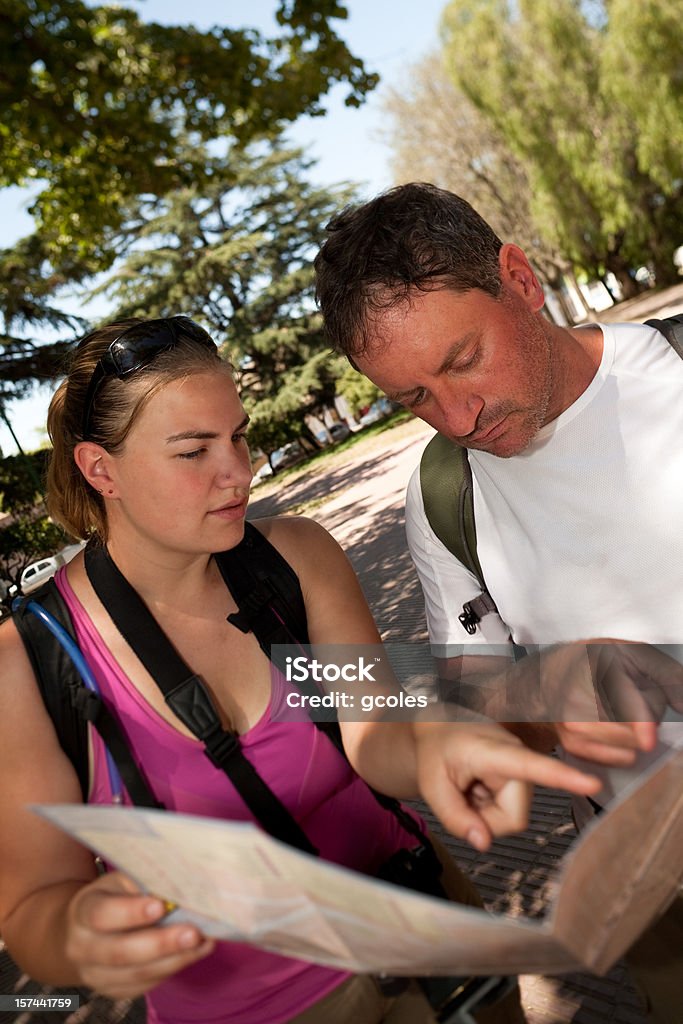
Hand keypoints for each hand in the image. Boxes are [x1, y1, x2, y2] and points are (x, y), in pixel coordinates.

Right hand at [65, 872, 213, 998]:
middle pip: (120, 952)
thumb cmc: (113, 897)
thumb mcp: (121, 881)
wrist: (84, 931)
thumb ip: (145, 883)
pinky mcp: (114, 990)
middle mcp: (82, 947)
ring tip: (202, 943)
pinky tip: (194, 953)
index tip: (161, 906)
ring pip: (137, 974)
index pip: (102, 914)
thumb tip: (183, 885)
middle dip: (160, 944)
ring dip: (174, 960)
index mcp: (83, 910)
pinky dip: (173, 968)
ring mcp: (95, 974)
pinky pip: (145, 984)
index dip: (131, 912)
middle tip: (193, 933)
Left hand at [412, 720, 599, 852]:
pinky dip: (489, 809)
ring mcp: (522, 769)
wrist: (440, 730)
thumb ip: (454, 817)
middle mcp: (516, 756)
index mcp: (494, 750)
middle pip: (513, 818)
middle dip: (485, 820)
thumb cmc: (437, 751)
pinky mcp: (523, 780)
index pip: (531, 765)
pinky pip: (510, 814)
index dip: (562, 777)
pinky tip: (477, 788)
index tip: (592, 784)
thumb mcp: (432, 785)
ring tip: (469, 787)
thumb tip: (484, 844)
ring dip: (486, 814)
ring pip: (513, 819)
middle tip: (461, 796)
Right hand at [542, 642, 682, 765]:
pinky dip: (625, 745)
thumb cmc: (589, 661)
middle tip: (631, 695)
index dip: (640, 723)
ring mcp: (574, 730)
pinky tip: (613, 725)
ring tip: (619, 709)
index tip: (647, 738)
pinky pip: (621, 758)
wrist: (550, 673)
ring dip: (636, 733)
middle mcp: (577, 705)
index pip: (621, 705)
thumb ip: (666, 674)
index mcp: (592, 673)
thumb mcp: (632, 652)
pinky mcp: (575, 748)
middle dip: (646, 716)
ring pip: (631, 748)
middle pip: (635, 731)